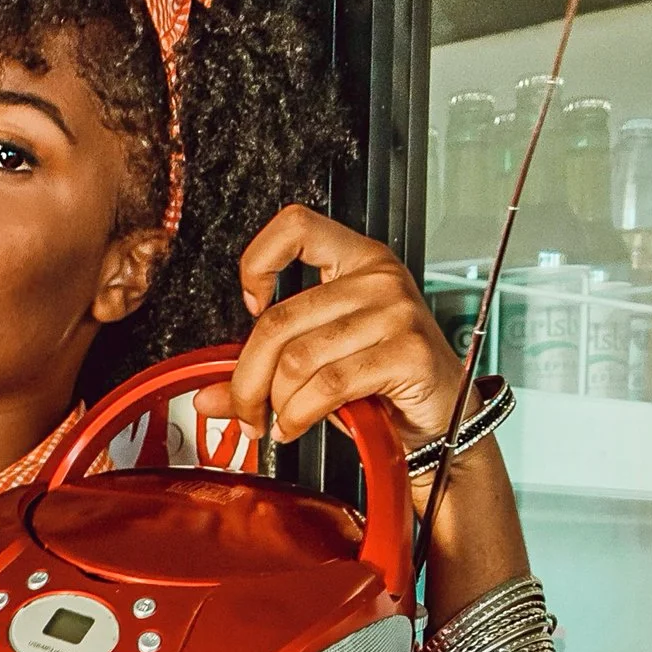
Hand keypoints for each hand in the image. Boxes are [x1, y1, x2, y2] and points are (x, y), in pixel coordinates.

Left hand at [227, 206, 466, 456]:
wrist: (442, 417)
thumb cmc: (385, 383)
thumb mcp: (320, 366)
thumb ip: (266, 372)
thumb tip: (209, 397)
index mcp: (357, 261)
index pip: (295, 226)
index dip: (258, 261)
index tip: (252, 306)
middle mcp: (377, 278)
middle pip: (280, 320)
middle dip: (248, 378)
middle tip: (246, 409)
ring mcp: (396, 312)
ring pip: (299, 358)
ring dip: (277, 403)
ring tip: (279, 421)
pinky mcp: (406, 352)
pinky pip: (329, 385)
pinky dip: (300, 415)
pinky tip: (296, 426)